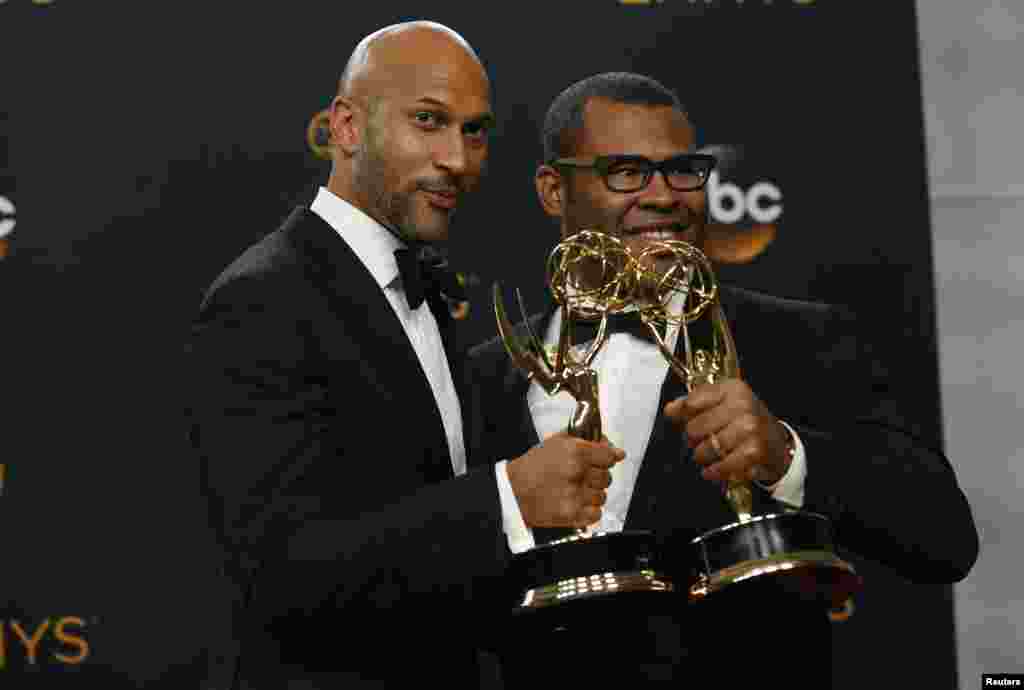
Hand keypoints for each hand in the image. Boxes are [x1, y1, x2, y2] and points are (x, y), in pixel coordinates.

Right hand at [507, 432, 624, 528]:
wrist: (513, 492)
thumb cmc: (532, 467)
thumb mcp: (555, 442)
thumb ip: (585, 440)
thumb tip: (612, 448)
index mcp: (574, 452)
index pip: (609, 456)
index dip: (608, 458)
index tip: (607, 459)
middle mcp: (577, 473)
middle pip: (607, 477)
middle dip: (598, 476)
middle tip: (584, 476)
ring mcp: (575, 496)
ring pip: (602, 496)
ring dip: (593, 494)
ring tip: (576, 490)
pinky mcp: (572, 515)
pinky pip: (596, 513)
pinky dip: (589, 510)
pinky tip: (577, 503)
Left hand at [664, 379, 791, 484]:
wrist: (779, 444)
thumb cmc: (746, 422)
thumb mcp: (723, 404)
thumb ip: (694, 404)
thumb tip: (670, 409)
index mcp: (732, 389)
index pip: (692, 402)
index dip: (683, 415)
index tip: (684, 420)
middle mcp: (743, 405)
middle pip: (695, 428)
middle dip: (693, 440)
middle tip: (701, 441)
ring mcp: (750, 428)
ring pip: (706, 449)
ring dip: (703, 457)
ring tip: (709, 455)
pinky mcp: (754, 451)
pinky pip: (722, 466)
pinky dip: (714, 471)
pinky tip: (714, 470)